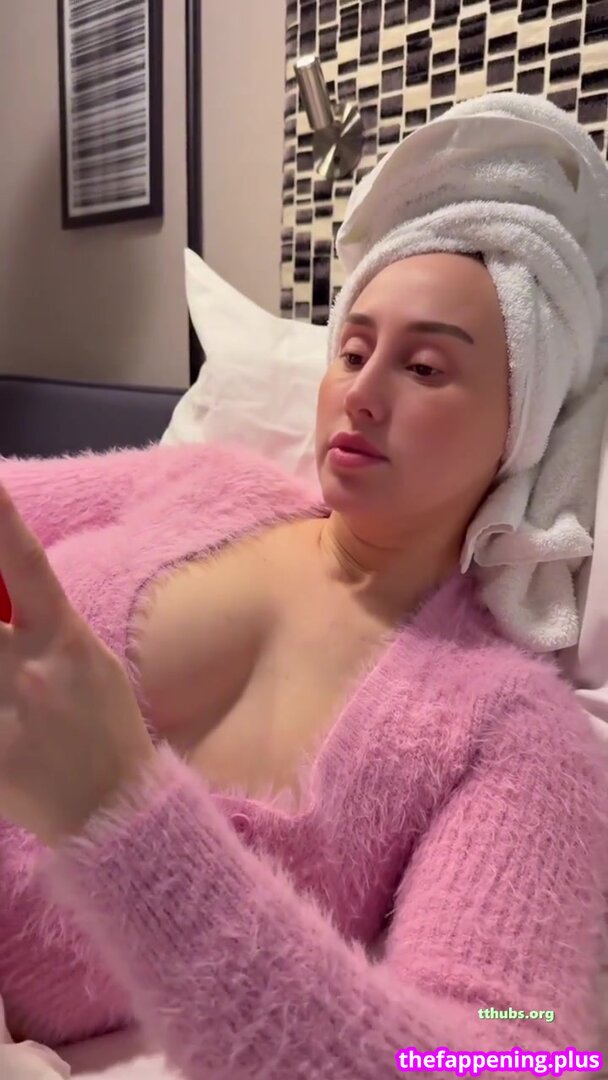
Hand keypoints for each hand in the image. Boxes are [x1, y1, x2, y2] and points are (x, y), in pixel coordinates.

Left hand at [0, 482, 154, 845]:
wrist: (114, 812)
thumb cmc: (103, 725)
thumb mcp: (88, 660)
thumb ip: (42, 622)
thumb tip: (4, 589)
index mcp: (64, 642)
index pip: (28, 566)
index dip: (4, 523)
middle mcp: (28, 672)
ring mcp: (3, 717)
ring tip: (1, 665)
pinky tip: (4, 719)